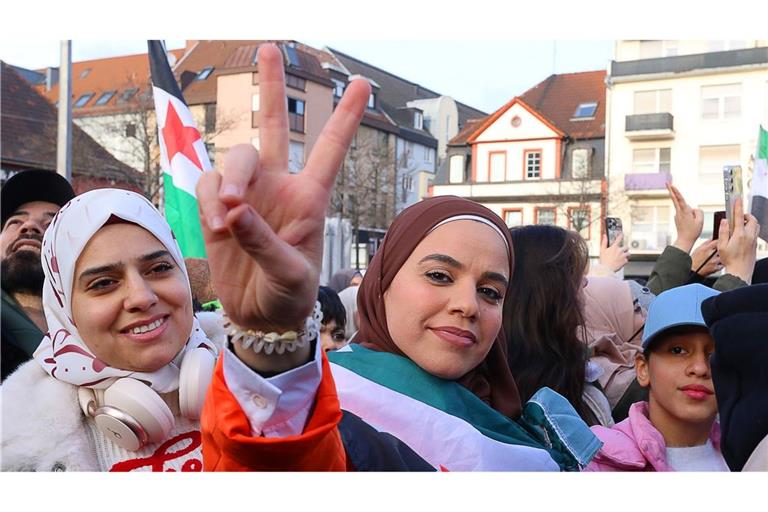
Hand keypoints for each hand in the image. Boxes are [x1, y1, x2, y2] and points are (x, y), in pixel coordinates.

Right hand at [196, 44, 369, 335]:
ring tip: (229, 216)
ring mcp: (247, 194)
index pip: (329, 149)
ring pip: (235, 157)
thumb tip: (233, 210)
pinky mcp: (217, 207)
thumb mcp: (290, 275)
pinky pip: (206, 183)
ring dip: (230, 179)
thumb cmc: (289, 296)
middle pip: (274, 126)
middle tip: (269, 48)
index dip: (346, 116)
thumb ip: (264, 242)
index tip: (363, 82)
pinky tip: (218, 225)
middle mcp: (279, 186)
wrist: (260, 317)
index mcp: (310, 198)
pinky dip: (208, 199)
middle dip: (272, 86)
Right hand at [599, 233, 628, 271]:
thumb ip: (604, 242)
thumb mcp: (602, 250)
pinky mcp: (625, 261)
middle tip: (622, 250)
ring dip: (626, 254)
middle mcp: (620, 251)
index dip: (620, 236)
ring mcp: (623, 256)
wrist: (606, 269)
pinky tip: (621, 262)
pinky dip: (625, 261)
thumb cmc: (604, 260)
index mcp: (614, 247)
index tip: (622, 234)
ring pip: (628, 253)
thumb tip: (604, 236)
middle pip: (626, 247)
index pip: (618, 239)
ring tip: (623, 256)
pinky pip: (627, 260)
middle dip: (625, 248)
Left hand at [667, 183, 703, 252]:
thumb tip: (693, 208)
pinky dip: (689, 215)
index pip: (680, 199)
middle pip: (675, 199)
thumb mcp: (701, 220)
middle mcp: (679, 212)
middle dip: (671, 190)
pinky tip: (689, 223)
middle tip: (667, 182)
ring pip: (685, 208)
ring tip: (692, 223)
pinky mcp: (677, 217)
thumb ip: (698, 211)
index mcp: (684, 211)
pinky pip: (685, 213)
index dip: (676, 191)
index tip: (672, 186)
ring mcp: (677, 215)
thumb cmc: (693, 231)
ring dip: (690, 212)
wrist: (684, 240)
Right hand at [690, 239, 720, 275]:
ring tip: (716, 258)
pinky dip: (720, 264)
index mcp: (706, 249)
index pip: (717, 242)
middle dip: (721, 250)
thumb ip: (705, 244)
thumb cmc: (693, 260)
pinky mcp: (715, 268)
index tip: (719, 244)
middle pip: (721, 249)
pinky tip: (716, 264)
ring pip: (723, 257)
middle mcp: (711, 255)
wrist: (692, 271)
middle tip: (718, 251)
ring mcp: (714, 262)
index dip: (719, 242)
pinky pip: (722, 265)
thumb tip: (711, 240)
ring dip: (721, 257)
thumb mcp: (698, 249)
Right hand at [716, 198, 759, 283]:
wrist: (740, 272)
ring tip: (741, 224)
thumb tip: (724, 221)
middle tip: (739, 215)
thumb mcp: (721, 246)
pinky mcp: (755, 245)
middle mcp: (749, 236)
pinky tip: (743, 234)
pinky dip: (751, 229)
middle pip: (752, 219)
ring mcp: (753, 240)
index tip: (737, 199)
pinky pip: (756, 232)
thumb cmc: (730, 260)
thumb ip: (723, 232)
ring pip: (756, 225)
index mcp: (739, 235)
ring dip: (750, 221)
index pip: (738, 216)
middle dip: (746, 215)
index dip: (737, 206)